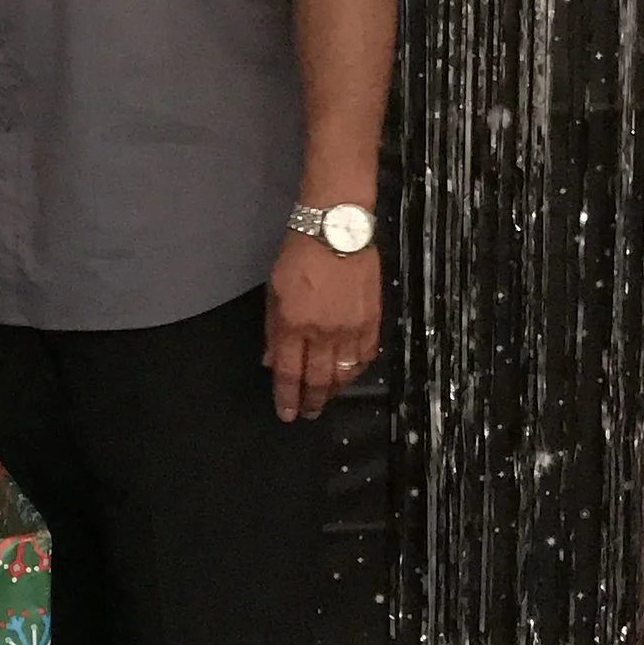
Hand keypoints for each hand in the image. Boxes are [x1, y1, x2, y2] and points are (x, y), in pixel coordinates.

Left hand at [264, 235, 379, 423]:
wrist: (336, 230)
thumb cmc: (298, 255)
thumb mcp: (274, 291)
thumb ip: (273, 330)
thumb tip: (271, 361)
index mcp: (294, 325)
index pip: (289, 374)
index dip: (287, 398)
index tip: (286, 413)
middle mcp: (323, 333)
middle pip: (318, 381)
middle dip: (311, 402)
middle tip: (308, 414)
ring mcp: (350, 329)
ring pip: (344, 374)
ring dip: (334, 391)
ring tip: (327, 399)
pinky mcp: (372, 321)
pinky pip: (366, 357)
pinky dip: (357, 371)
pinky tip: (349, 375)